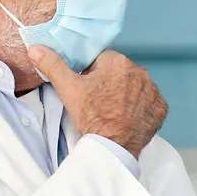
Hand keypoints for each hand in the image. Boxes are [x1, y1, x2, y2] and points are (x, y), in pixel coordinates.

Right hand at [29, 46, 166, 156]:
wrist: (112, 147)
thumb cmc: (91, 117)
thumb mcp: (68, 89)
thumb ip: (53, 65)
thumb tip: (36, 49)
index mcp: (118, 62)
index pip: (103, 60)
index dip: (92, 74)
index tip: (89, 88)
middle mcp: (140, 72)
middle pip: (120, 73)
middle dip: (111, 83)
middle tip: (99, 101)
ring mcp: (153, 91)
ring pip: (136, 86)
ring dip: (127, 94)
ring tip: (113, 110)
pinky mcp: (161, 108)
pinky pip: (149, 102)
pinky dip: (141, 108)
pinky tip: (128, 117)